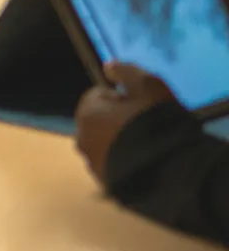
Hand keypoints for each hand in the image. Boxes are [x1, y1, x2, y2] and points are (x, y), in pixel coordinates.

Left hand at [74, 62, 177, 181]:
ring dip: (121, 143)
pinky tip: (146, 163)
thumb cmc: (156, 123)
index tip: (143, 107)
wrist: (169, 172)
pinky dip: (125, 163)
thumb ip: (126, 72)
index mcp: (86, 113)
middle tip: (147, 126)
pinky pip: (113, 166)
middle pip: (100, 121)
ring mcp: (92, 164)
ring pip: (106, 145)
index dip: (124, 99)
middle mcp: (81, 138)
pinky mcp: (105, 184)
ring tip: (149, 147)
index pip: (100, 96)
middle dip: (119, 121)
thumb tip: (108, 66)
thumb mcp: (148, 87)